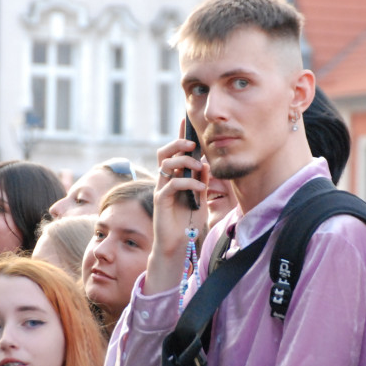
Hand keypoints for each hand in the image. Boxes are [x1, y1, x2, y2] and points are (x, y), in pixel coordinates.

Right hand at [144, 134, 208, 293]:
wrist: (177, 245)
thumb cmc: (188, 223)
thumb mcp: (200, 199)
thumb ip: (201, 181)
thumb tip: (205, 164)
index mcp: (174, 177)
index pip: (175, 152)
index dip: (179, 136)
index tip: (186, 120)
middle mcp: (165, 180)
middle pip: (164, 152)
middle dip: (178, 143)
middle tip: (192, 144)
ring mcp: (161, 189)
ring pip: (166, 164)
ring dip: (184, 161)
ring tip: (198, 167)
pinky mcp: (160, 201)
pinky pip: (172, 183)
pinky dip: (188, 182)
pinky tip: (200, 189)